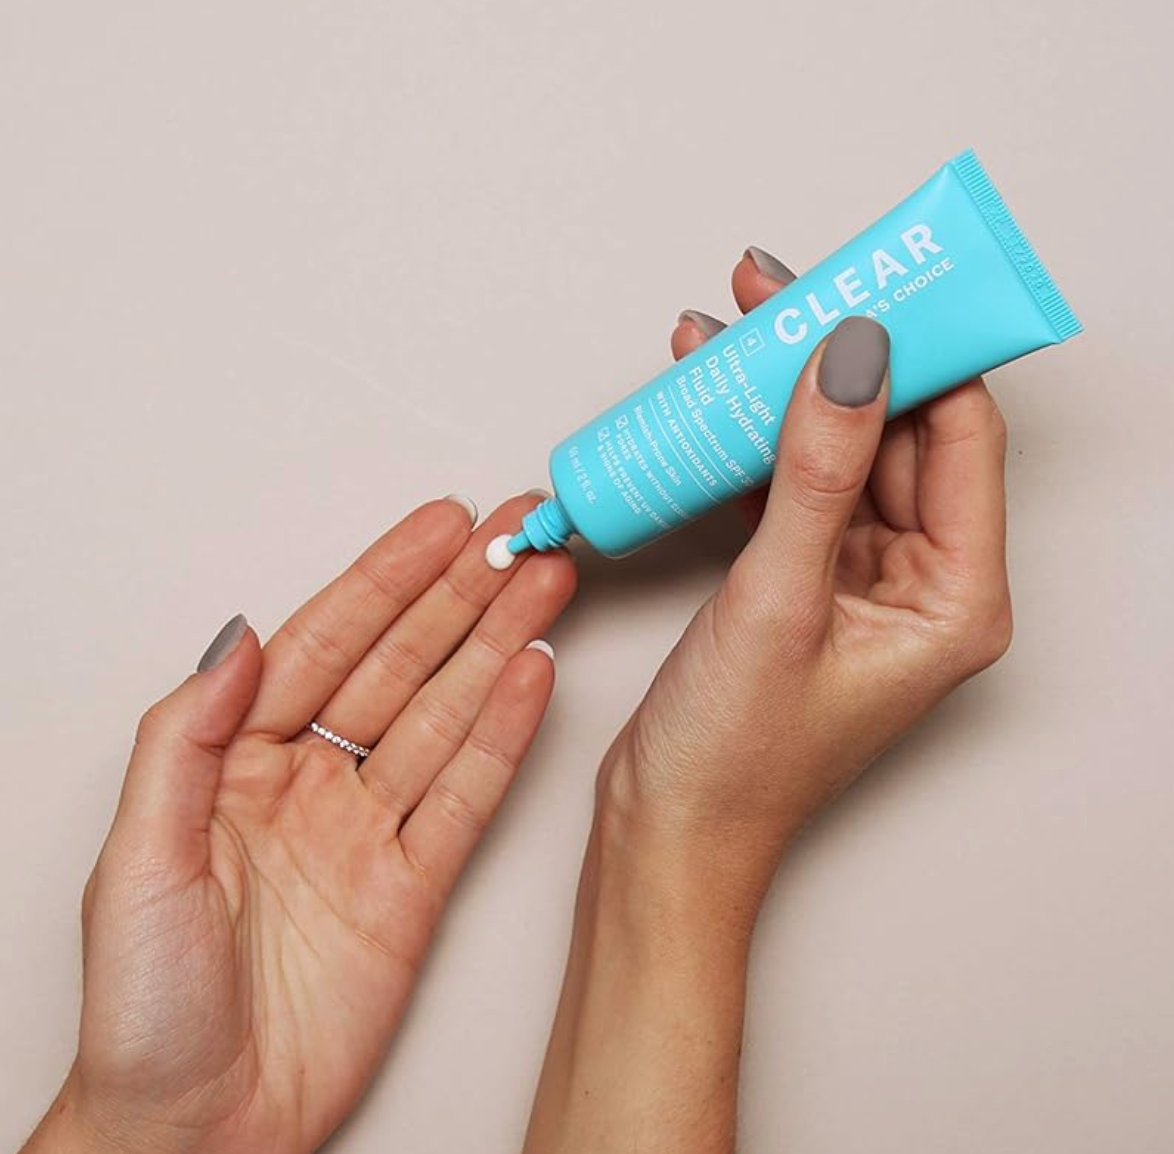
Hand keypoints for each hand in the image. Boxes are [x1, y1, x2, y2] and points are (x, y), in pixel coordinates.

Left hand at [24, 495, 575, 1153]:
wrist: (197, 1128)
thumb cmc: (146, 1008)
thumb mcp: (137, 858)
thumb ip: (186, 737)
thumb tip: (242, 637)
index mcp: (235, 761)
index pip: (325, 643)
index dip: (386, 578)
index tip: (441, 526)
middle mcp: (308, 782)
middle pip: (399, 665)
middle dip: (461, 596)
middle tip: (519, 538)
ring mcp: (367, 830)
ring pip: (444, 716)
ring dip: (497, 648)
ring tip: (545, 588)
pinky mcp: (415, 886)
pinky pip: (467, 796)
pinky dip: (504, 737)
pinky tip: (533, 680)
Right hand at [525, 250, 1011, 1153]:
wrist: (666, 827)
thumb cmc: (734, 756)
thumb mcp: (777, 600)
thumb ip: (819, 472)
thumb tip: (854, 356)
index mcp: (957, 598)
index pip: (959, 435)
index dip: (917, 349)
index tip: (868, 280)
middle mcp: (921, 584)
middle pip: (896, 430)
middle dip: (833, 354)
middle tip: (778, 286)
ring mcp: (858, 580)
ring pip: (837, 450)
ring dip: (782, 388)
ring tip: (725, 325)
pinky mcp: (801, 580)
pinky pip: (791, 486)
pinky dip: (751, 438)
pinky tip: (706, 392)